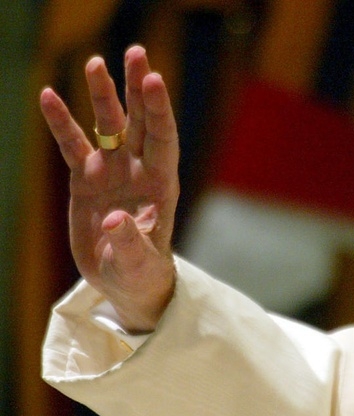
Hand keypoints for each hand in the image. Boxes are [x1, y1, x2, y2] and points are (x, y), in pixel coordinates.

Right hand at [40, 45, 178, 331]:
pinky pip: (73, 145)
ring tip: (95, 62)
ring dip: (102, 96)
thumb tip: (116, 221)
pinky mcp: (87, 180)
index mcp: (161, 186)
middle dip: (138, 88)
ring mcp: (113, 171)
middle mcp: (139, 170)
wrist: (127, 282)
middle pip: (140, 121)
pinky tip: (49, 95)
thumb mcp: (137, 264)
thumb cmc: (141, 274)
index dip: (158, 109)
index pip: (162, 139)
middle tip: (136, 53)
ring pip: (108, 126)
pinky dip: (61, 122)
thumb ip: (130, 243)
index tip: (153, 79)